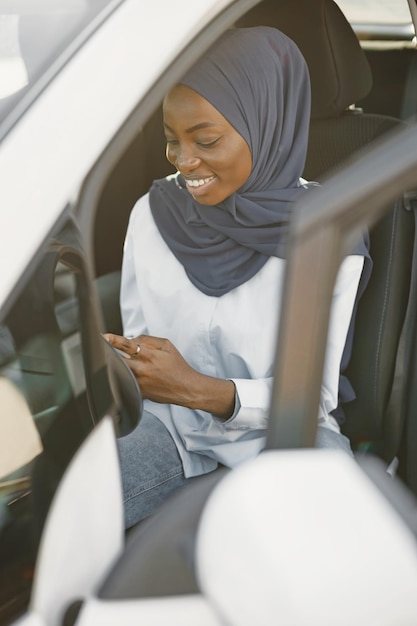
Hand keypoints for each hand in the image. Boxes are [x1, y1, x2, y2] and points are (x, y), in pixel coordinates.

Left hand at [103, 333, 234, 418]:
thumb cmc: (177, 366)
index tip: (104, 337)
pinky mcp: (139, 393)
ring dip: (115, 366)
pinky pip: (126, 383)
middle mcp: (143, 369)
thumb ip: (149, 340)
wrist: (186, 388)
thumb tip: (133, 339)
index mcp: (150, 356)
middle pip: (118, 360)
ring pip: (120, 372)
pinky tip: (124, 375)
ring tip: (114, 362)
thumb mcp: (167, 346)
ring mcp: (140, 382)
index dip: (113, 340)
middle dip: (109, 354)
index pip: (127, 345)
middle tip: (103, 350)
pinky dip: (123, 377)